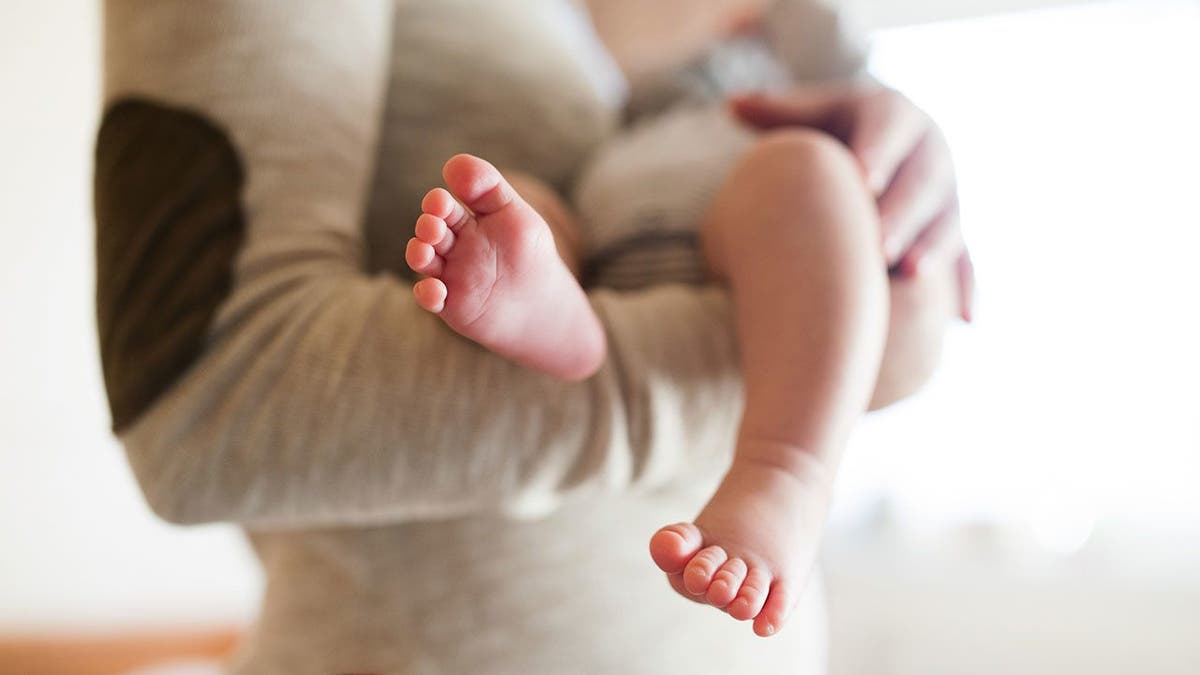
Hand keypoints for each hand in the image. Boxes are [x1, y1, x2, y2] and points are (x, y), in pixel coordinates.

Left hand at [730, 84, 974, 320]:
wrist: (879, 142)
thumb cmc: (833, 129)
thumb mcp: (813, 113)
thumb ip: (779, 110)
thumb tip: (733, 104)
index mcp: (896, 115)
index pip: (891, 129)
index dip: (880, 152)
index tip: (861, 177)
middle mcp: (930, 152)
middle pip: (924, 182)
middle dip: (904, 212)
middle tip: (879, 244)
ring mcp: (947, 194)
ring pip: (948, 221)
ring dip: (934, 248)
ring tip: (911, 274)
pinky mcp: (952, 230)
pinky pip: (966, 261)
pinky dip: (967, 288)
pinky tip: (965, 319)